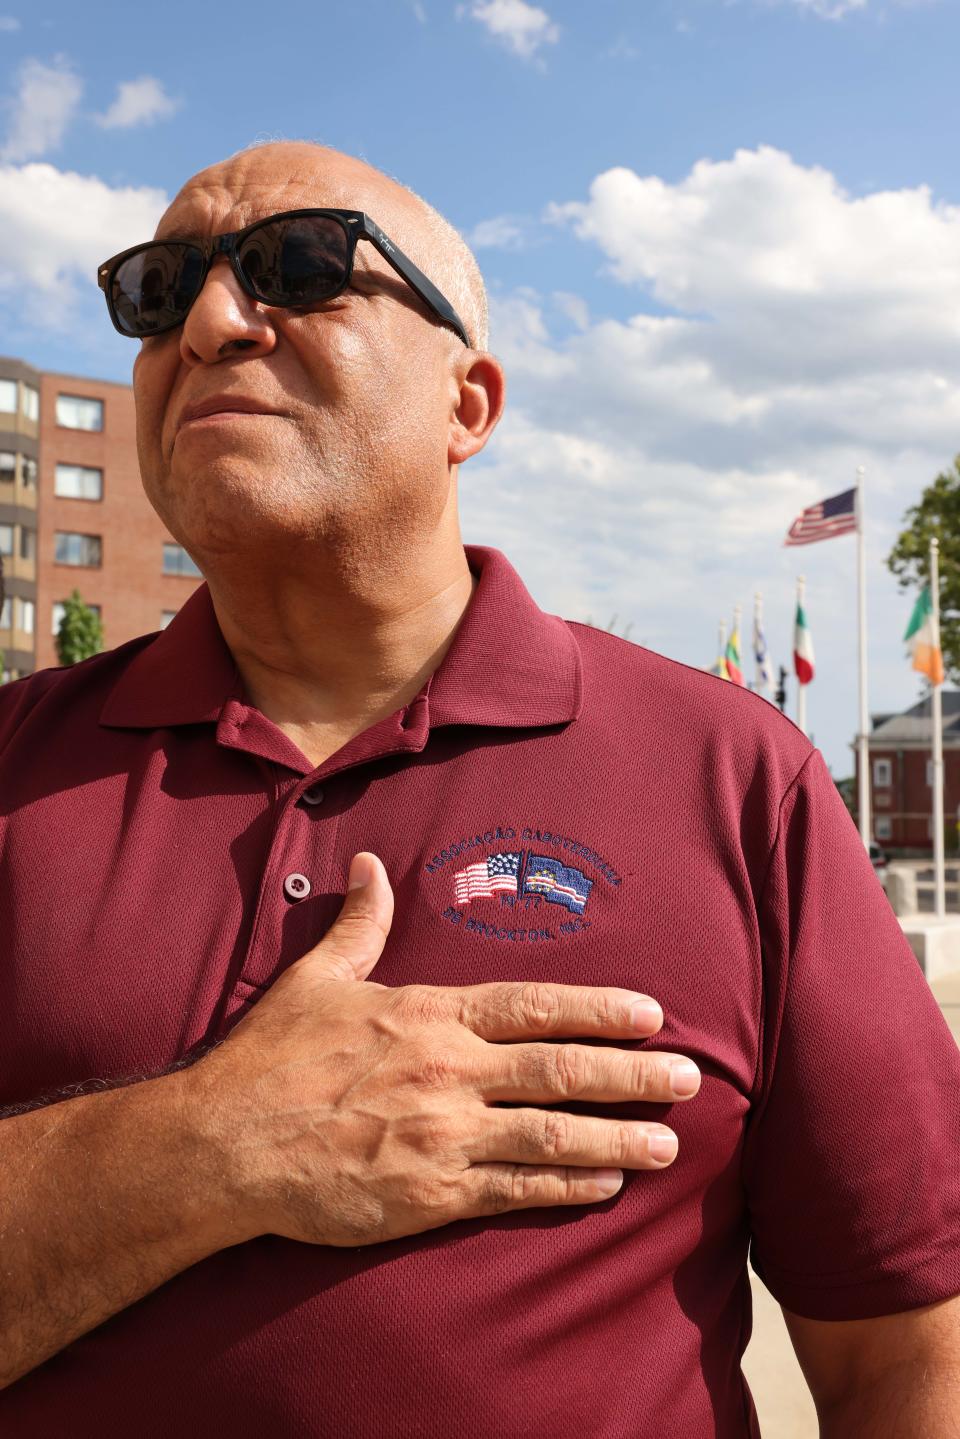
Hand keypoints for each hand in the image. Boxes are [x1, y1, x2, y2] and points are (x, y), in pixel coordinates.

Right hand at [190, 853, 700, 1247]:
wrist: (222, 1144)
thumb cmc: (269, 1058)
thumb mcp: (317, 978)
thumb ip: (360, 924)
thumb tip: (370, 865)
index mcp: (428, 1015)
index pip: (534, 1005)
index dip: (600, 1009)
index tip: (652, 1014)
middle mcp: (448, 1072)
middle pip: (560, 1069)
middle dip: (632, 1073)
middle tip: (689, 1078)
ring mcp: (443, 1137)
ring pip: (552, 1134)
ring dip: (618, 1135)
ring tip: (668, 1141)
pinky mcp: (430, 1195)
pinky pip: (515, 1191)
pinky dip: (566, 1187)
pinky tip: (606, 1185)